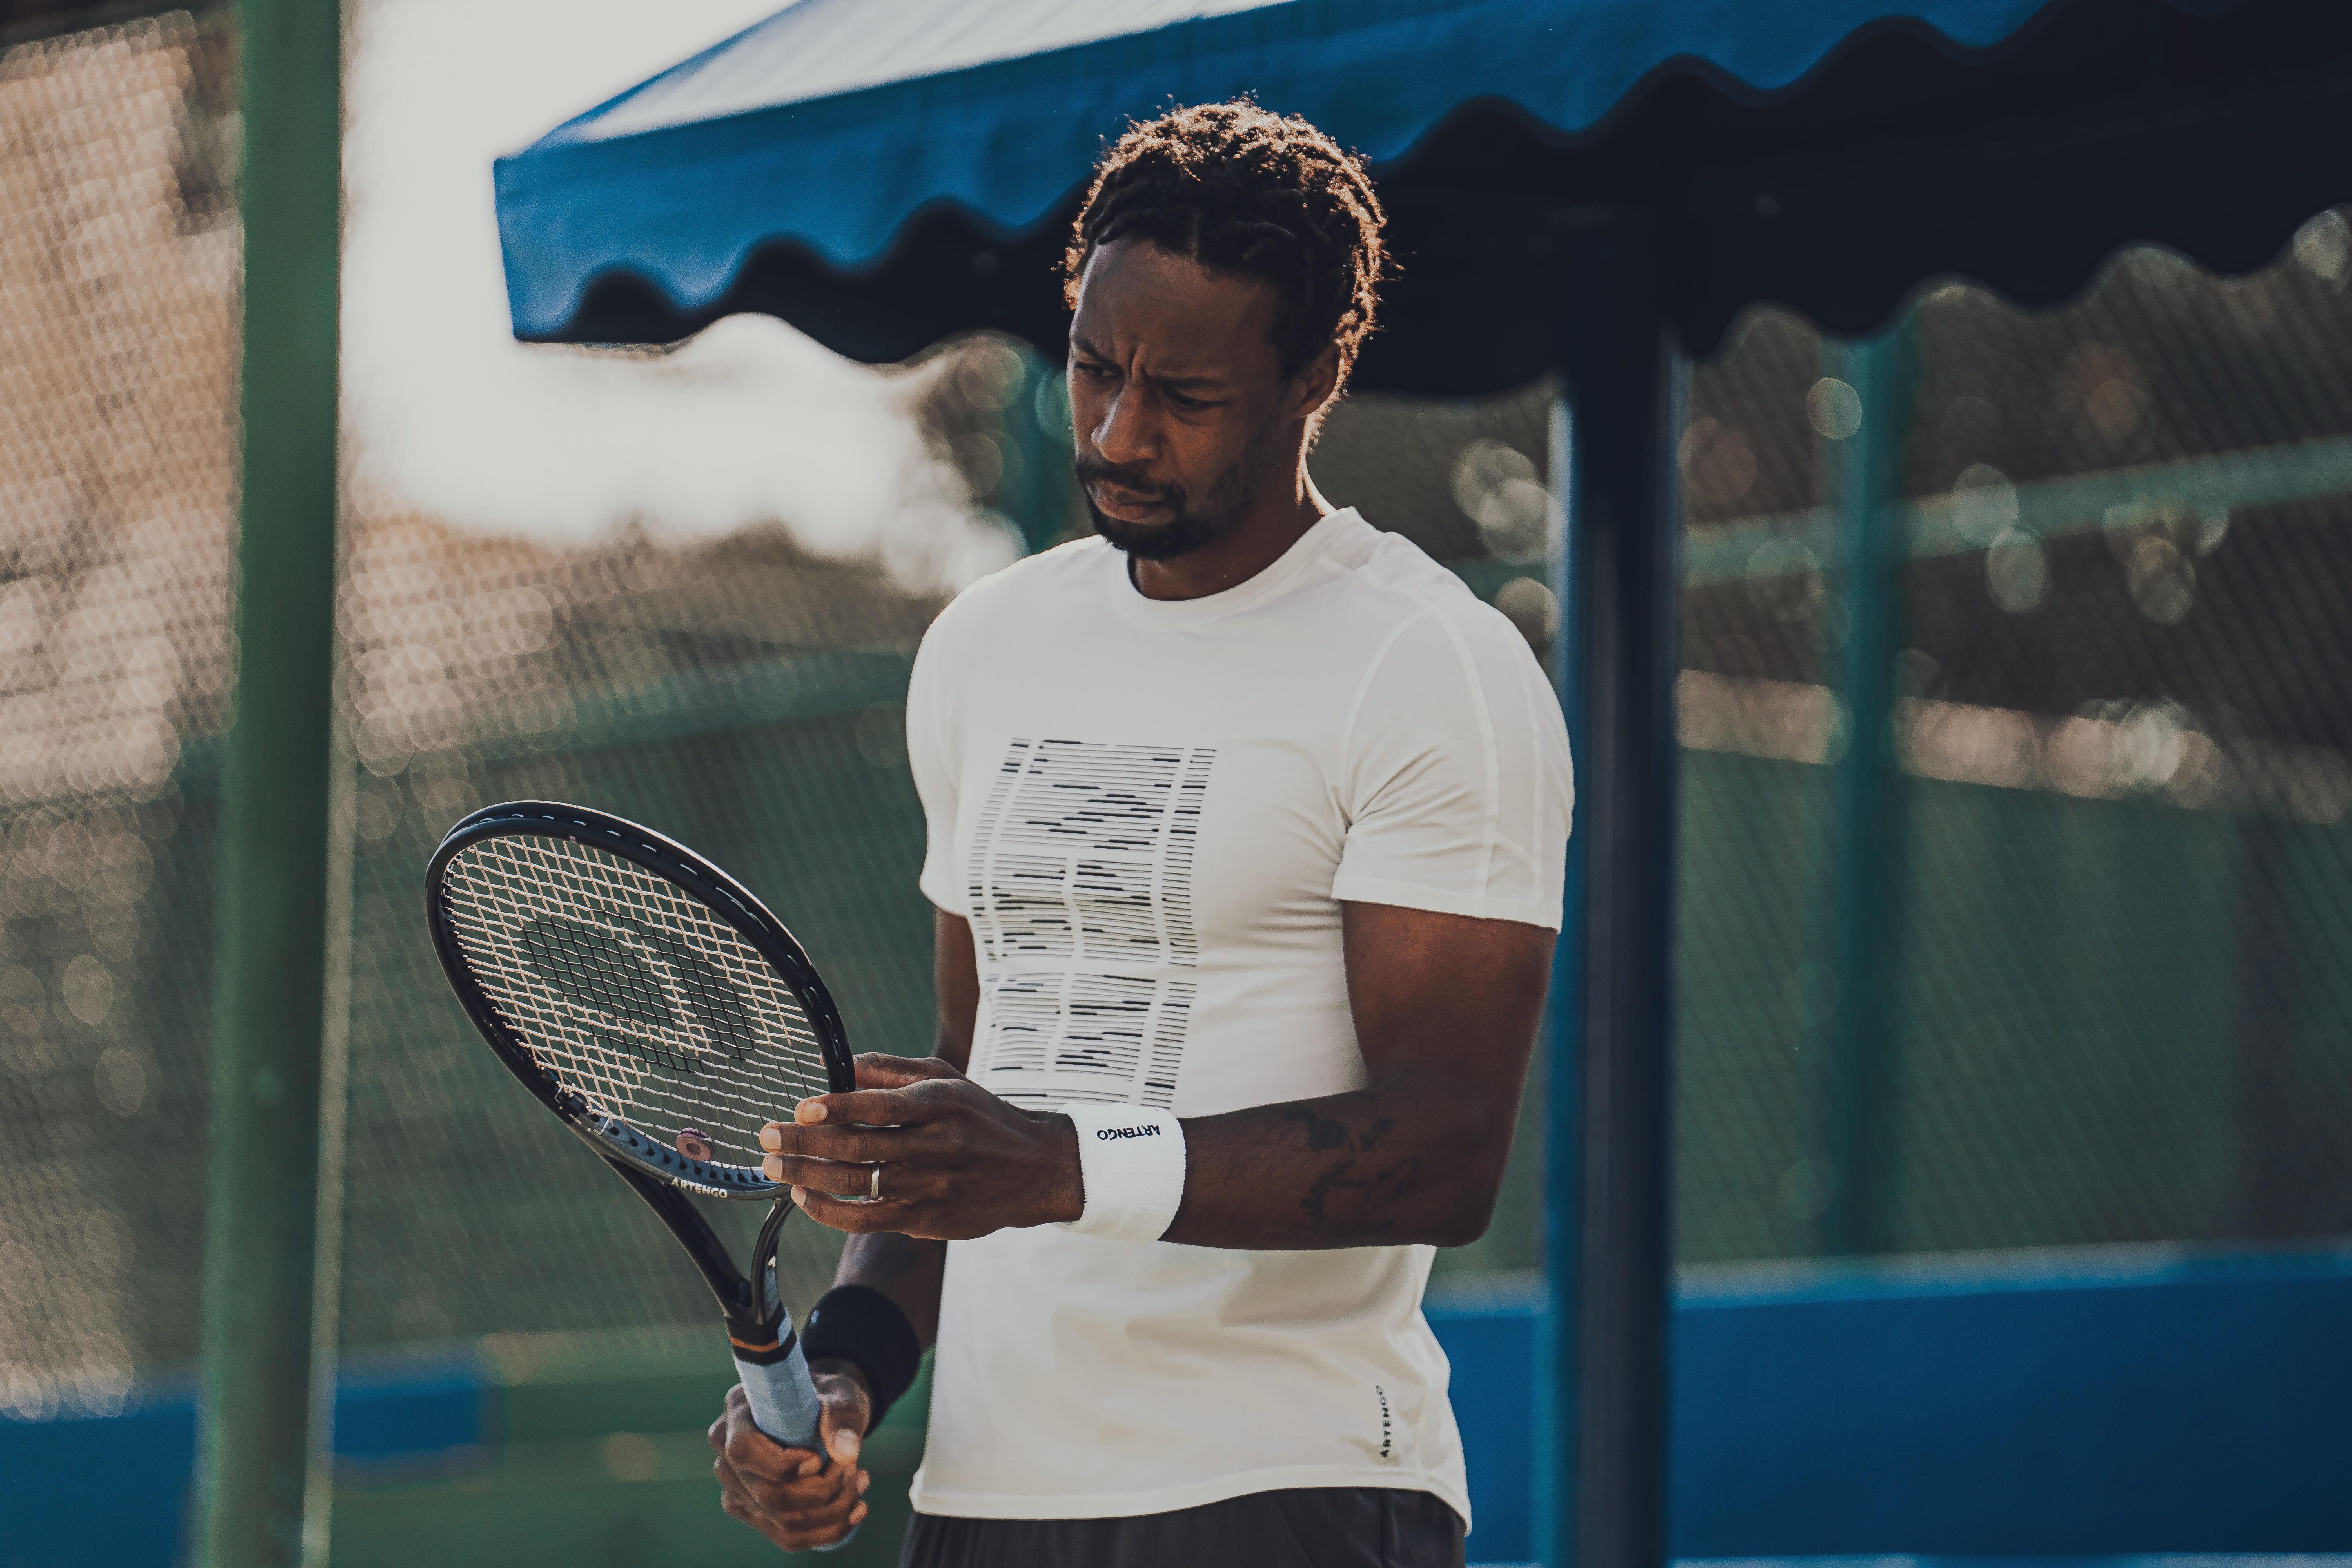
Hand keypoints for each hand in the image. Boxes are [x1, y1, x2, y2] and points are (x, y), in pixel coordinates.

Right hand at [707, 1368, 870, 1549]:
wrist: (824, 1412)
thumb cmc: (827, 1398)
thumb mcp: (840, 1394)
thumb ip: (842, 1415)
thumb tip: (845, 1451)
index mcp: (738, 1413)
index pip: (743, 1451)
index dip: (782, 1464)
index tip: (819, 1458)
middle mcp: (728, 1455)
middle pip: (767, 1495)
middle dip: (822, 1491)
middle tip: (856, 1470)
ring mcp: (737, 1489)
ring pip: (781, 1521)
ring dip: (831, 1512)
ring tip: (860, 1484)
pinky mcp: (754, 1512)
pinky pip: (788, 1536)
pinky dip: (827, 1529)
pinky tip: (856, 1510)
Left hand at [759, 1054, 1082, 1238]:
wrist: (1034, 1169)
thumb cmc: (980, 1117)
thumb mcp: (946, 1079)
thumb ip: (889, 1071)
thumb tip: (835, 1064)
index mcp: (941, 1105)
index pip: (882, 1107)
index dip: (839, 1108)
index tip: (802, 1107)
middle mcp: (936, 1147)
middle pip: (859, 1148)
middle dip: (804, 1143)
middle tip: (767, 1136)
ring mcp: (930, 1186)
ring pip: (856, 1185)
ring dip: (806, 1176)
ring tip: (773, 1167)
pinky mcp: (925, 1219)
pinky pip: (866, 1220)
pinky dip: (829, 1211)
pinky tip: (804, 1198)